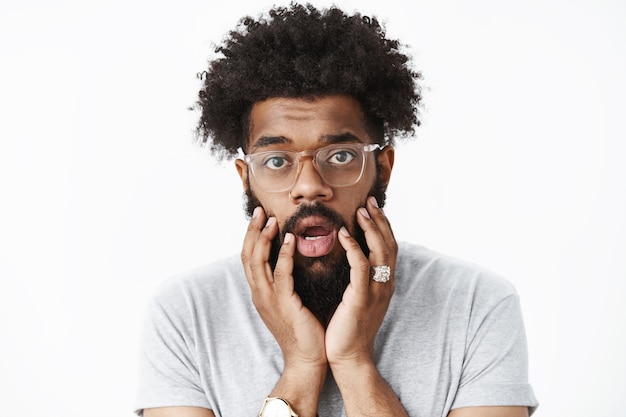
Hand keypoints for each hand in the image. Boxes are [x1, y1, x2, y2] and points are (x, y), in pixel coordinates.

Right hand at [241, 206, 326, 369]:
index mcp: (260, 292)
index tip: (259, 217)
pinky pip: (281, 275)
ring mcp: (269, 299)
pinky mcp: (284, 304)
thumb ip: (286, 281)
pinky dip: (283, 255)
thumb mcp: (289, 301)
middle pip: (247, 256)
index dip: (251, 236)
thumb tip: (290, 260)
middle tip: (260, 211)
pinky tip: (289, 239)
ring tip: (272, 219)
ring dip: (264, 238)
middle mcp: (259, 294)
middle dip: (252, 231)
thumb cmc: (303, 330)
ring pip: (258, 262)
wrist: (306, 360)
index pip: (248, 258)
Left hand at [325, 196, 397, 366]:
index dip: (383, 225)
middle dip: (380, 220)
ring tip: (360, 210)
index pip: (389, 247)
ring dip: (371, 228)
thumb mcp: (358, 297)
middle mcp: (385, 285)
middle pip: (388, 244)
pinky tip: (344, 234)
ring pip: (379, 251)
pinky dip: (354, 247)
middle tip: (370, 200)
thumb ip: (359, 278)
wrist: (348, 356)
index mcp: (384, 283)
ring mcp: (376, 291)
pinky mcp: (362, 298)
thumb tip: (351, 256)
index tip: (373, 206)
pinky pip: (360, 266)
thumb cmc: (348, 327)